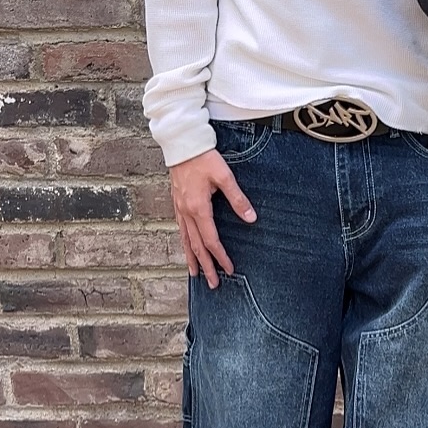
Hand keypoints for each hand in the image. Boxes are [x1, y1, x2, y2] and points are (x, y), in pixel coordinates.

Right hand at [169, 149, 256, 288]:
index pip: (211, 240)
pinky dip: (185, 244)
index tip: (230, 269)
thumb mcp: (224, 176)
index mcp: (198, 208)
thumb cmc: (203, 158)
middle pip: (196, 246)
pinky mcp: (177, 204)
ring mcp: (179, 209)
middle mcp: (186, 212)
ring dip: (192, 259)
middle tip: (213, 284)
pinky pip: (181, 230)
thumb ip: (238, 199)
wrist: (181, 143)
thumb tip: (251, 218)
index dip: (220, 257)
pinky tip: (188, 249)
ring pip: (185, 240)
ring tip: (195, 274)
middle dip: (206, 266)